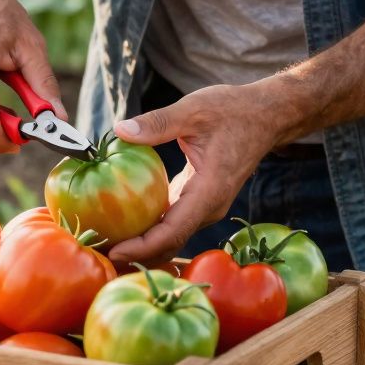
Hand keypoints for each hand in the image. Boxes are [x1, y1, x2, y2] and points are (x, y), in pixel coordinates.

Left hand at [106, 83, 294, 265]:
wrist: (266, 115)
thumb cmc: (233, 111)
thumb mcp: (194, 110)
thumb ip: (158, 122)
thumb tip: (120, 131)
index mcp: (209, 191)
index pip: (172, 232)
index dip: (142, 247)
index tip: (114, 251)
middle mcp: (209, 207)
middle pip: (170, 243)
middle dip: (136, 254)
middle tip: (98, 254)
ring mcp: (205, 207)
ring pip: (171, 237)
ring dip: (140, 245)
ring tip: (104, 245)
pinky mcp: (198, 200)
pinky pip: (172, 223)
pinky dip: (149, 229)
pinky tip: (122, 226)